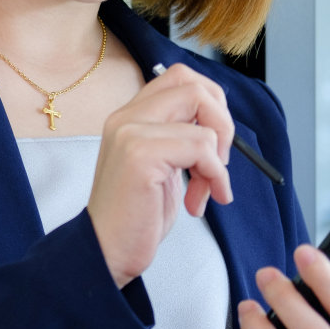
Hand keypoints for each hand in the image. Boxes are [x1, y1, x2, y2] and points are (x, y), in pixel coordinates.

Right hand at [87, 63, 233, 287]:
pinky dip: (214, 176)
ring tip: (206, 189)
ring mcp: (131, 133)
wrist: (106, 250)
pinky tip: (199, 202)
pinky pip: (201, 147)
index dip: (211, 104)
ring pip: (203, 118)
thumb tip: (219, 124)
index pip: (180, 78)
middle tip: (218, 160)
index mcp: (129, 116)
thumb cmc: (137, 214)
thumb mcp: (162, 165)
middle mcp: (126, 117)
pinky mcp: (140, 155)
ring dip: (218, 160)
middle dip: (222, 122)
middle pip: (194, 86)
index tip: (213, 142)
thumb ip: (179, 136)